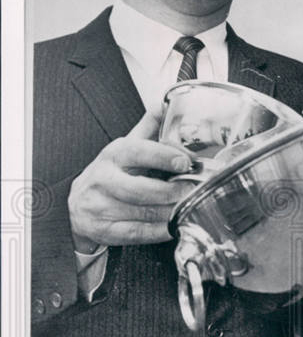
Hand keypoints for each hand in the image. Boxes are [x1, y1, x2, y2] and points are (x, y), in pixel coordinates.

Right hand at [68, 111, 193, 249]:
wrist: (77, 205)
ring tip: (188, 207)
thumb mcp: (126, 148)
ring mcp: (100, 207)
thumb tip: (166, 103)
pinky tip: (173, 226)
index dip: (164, 156)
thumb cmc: (110, 174)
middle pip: (140, 188)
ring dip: (170, 212)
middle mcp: (103, 180)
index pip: (137, 151)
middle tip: (193, 190)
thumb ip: (148, 128)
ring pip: (142, 212)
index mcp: (112, 155)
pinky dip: (159, 231)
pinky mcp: (103, 230)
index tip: (187, 161)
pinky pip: (137, 233)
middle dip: (171, 191)